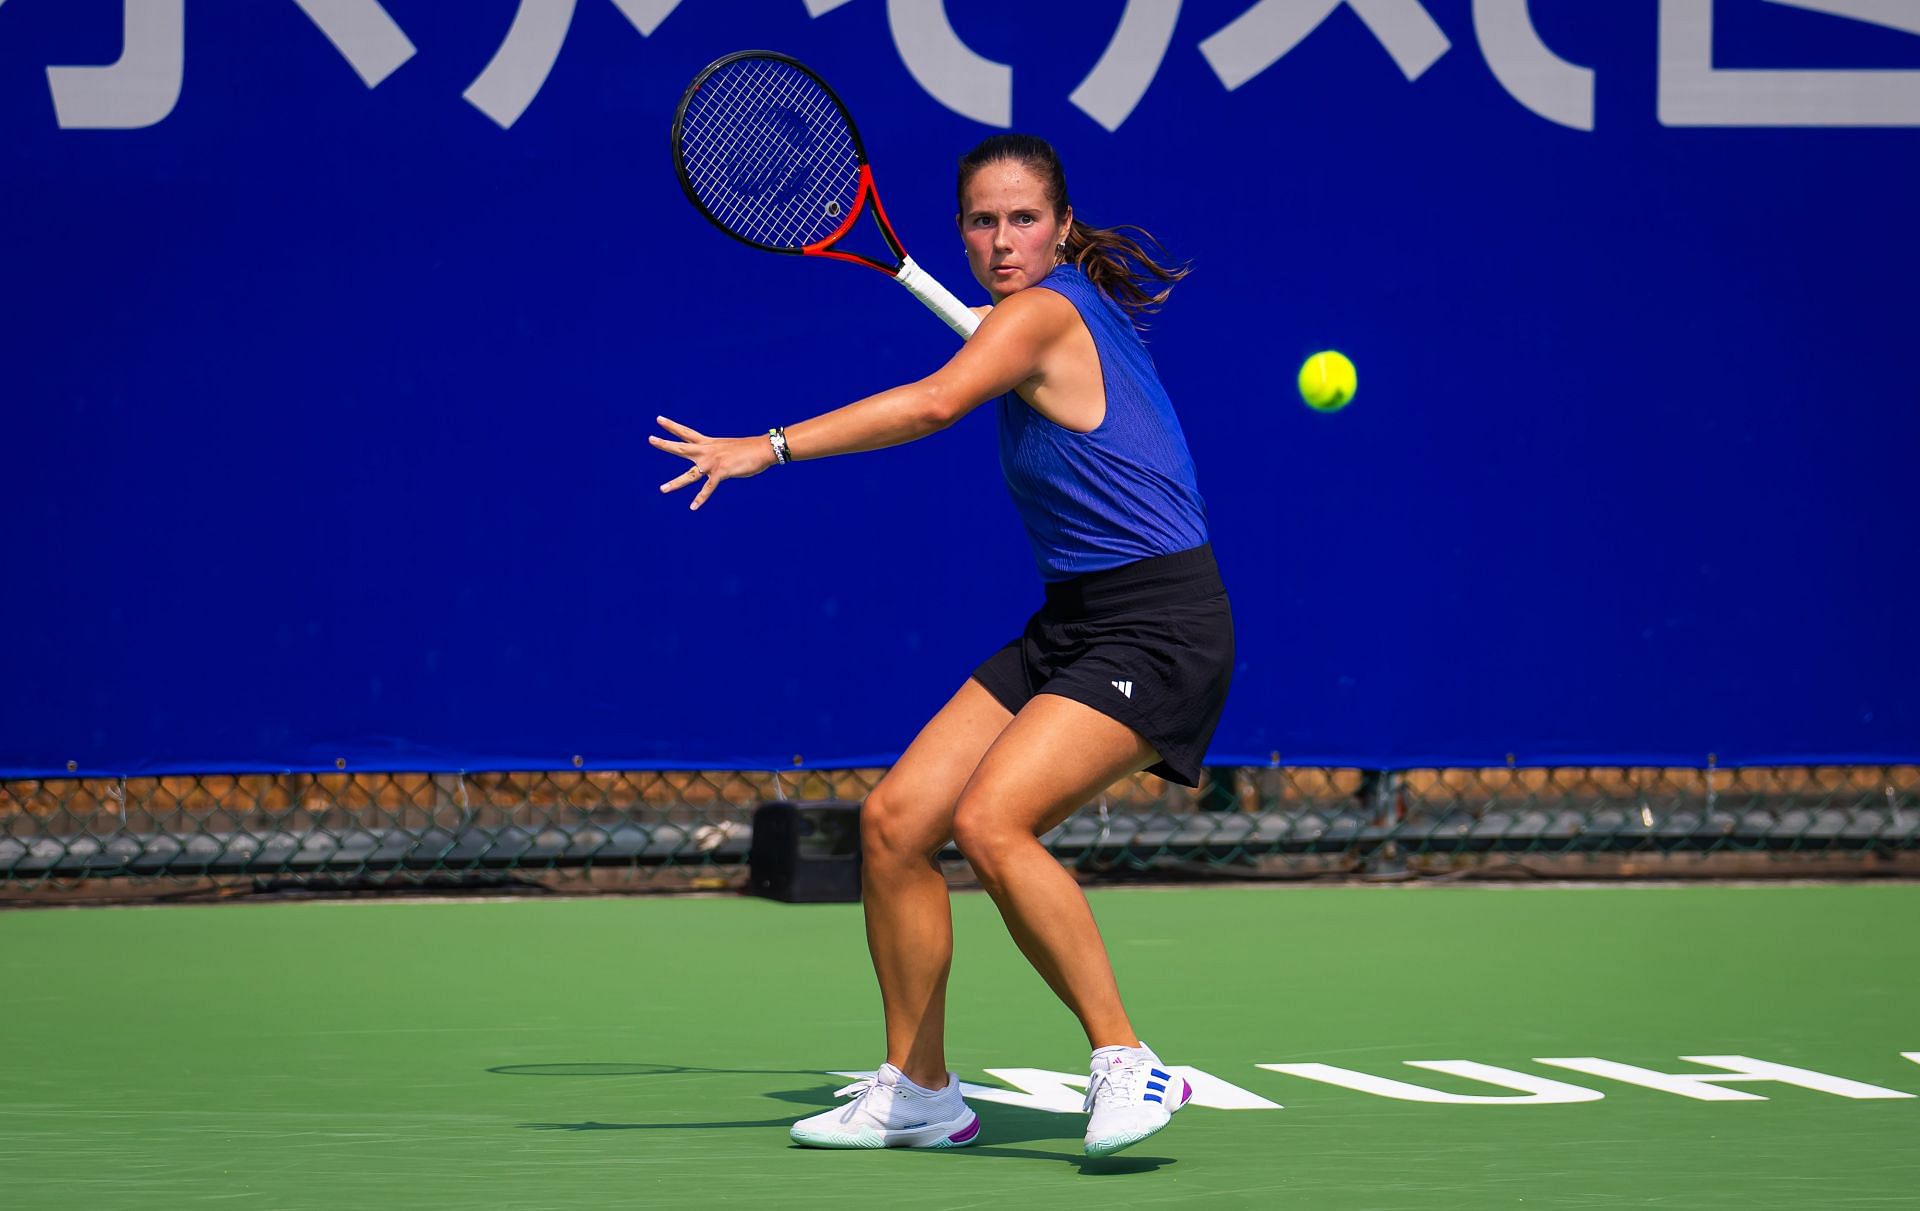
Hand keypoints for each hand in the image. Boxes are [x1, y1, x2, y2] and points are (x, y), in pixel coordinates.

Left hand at [649, 415, 776, 510]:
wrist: (763, 449)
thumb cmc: (749, 449)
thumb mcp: (728, 448)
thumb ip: (718, 454)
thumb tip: (716, 461)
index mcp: (709, 443)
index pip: (686, 433)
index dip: (672, 426)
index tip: (659, 419)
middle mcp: (707, 451)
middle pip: (682, 447)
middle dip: (665, 444)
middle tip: (650, 439)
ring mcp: (713, 463)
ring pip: (690, 475)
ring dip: (675, 483)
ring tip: (662, 489)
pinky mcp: (721, 473)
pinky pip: (708, 488)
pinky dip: (700, 499)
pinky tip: (693, 507)